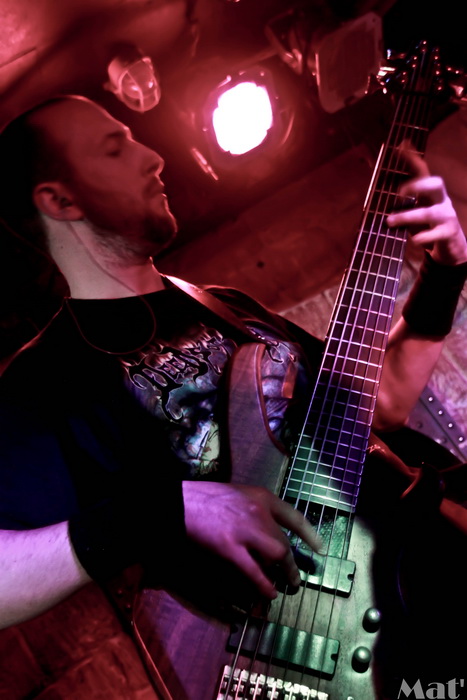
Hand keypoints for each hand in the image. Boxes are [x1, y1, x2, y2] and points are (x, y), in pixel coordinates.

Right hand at [182, 481, 320, 599]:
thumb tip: (264, 532)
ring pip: (277, 555)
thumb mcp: (236, 494)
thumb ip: (253, 510)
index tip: (320, 548)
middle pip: (284, 542)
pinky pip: (254, 572)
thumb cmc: (205, 497)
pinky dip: (264, 585)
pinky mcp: (231, 548)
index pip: (293, 516)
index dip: (309, 534)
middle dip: (292, 563)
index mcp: (261, 496)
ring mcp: (246, 530)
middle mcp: (260, 512)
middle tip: (294, 578)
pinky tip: (268, 593)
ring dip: (284, 573)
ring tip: (285, 587)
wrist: (180, 501)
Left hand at [386, 143, 466, 265]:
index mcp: (431, 192)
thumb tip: (376, 193)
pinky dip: (423, 237)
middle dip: (417, 185)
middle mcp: (441, 200)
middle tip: (398, 192)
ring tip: (390, 221)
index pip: (423, 171)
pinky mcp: (448, 234)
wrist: (451, 247)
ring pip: (429, 213)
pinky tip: (414, 240)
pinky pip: (436, 234)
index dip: (412, 158)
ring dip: (408, 216)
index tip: (400, 145)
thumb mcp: (415, 210)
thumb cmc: (427, 225)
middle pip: (435, 184)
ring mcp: (447, 217)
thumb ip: (402, 201)